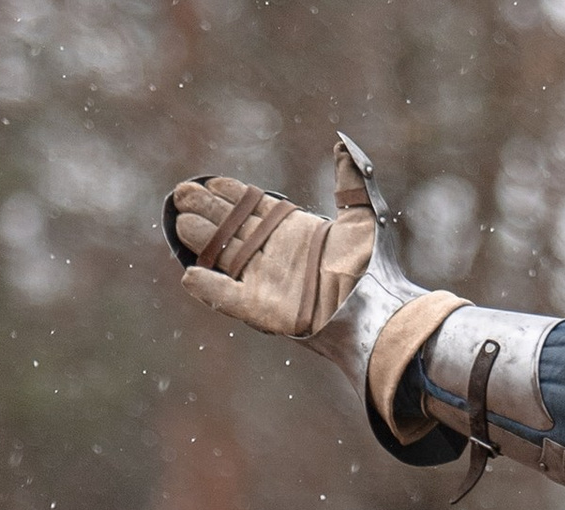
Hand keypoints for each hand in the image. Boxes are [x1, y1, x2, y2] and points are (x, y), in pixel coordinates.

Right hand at [170, 142, 374, 336]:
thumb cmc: (377, 268)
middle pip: (232, 230)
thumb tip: (342, 144)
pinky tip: (190, 273)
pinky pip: (229, 298)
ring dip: (203, 242)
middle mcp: (278, 256)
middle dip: (206, 212)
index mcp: (296, 233)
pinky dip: (210, 287)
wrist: (383, 308)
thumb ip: (351, 182)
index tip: (209, 182)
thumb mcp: (366, 218)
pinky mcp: (265, 311)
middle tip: (181, 195)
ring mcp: (270, 284)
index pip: (254, 209)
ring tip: (181, 223)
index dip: (229, 195)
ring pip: (225, 258)